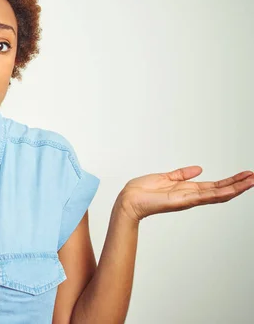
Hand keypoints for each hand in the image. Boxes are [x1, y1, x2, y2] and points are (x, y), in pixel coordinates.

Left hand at [117, 166, 253, 221]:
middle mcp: (190, 196)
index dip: (230, 182)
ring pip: (217, 194)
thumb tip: (198, 169)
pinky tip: (232, 190)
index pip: (214, 186)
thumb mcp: (166, 177)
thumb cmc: (142, 191)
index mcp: (187, 189)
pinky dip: (220, 193)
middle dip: (238, 184)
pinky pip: (204, 197)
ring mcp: (188, 199)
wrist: (129, 199)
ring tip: (251, 181)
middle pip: (220, 190)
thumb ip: (182, 174)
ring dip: (235, 188)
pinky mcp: (182, 201)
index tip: (244, 175)